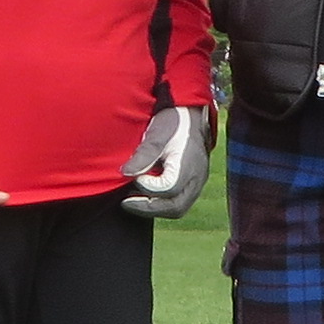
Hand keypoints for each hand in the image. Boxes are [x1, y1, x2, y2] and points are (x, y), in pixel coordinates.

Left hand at [120, 102, 209, 218]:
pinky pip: (179, 203)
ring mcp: (197, 183)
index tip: (133, 176)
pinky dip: (161, 204)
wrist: (191, 114)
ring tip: (133, 201)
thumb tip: (126, 173)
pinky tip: (144, 196)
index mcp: (189, 165)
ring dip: (154, 209)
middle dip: (148, 208)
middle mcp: (197, 179)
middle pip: (176, 207)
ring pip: (178, 208)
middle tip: (126, 203)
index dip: (147, 187)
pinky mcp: (193, 185)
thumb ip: (144, 154)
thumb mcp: (157, 133)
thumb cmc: (174, 121)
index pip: (168, 188)